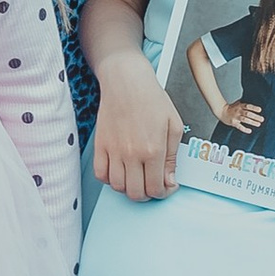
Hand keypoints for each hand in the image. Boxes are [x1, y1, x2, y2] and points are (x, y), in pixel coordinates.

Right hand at [92, 64, 181, 201]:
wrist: (126, 80)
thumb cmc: (151, 98)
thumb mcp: (174, 125)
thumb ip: (173, 157)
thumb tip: (170, 179)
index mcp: (153, 150)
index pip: (156, 188)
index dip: (163, 193)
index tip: (166, 186)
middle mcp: (132, 154)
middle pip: (136, 193)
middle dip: (147, 194)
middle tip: (152, 185)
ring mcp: (113, 151)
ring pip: (117, 187)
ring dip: (128, 188)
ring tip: (136, 178)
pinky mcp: (100, 145)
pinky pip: (100, 174)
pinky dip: (109, 179)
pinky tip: (120, 171)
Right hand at [221, 99, 262, 133]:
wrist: (221, 111)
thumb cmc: (232, 108)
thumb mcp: (238, 104)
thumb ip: (246, 105)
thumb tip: (255, 105)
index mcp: (240, 106)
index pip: (248, 106)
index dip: (254, 108)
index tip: (260, 110)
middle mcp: (238, 111)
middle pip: (248, 113)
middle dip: (255, 116)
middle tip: (262, 119)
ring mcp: (236, 117)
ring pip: (245, 119)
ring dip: (252, 122)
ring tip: (258, 124)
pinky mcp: (233, 123)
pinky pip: (239, 126)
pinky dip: (244, 129)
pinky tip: (249, 131)